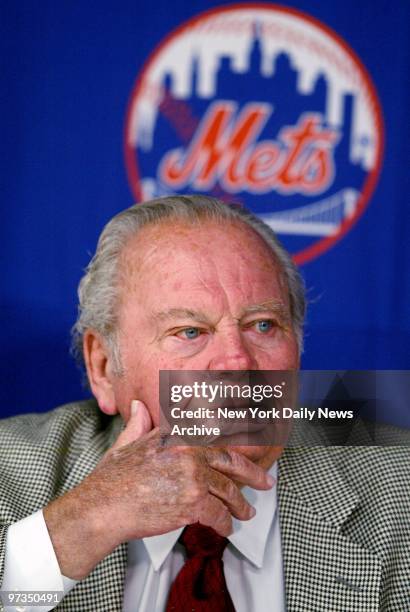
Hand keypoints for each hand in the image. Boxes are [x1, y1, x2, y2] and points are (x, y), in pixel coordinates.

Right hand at [44, 400, 272, 579]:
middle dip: (253, 474)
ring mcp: (193, 475)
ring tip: (247, 513)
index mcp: (177, 434)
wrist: (103, 507)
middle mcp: (190, 450)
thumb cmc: (113, 478)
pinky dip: (225, 524)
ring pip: (228, 491)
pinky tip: (226, 529)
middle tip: (266, 482)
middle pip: (231, 460)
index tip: (258, 437)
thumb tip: (141, 405)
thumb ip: (140, 423)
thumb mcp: (127, 443)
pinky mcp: (193, 502)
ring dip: (240, 506)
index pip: (216, 429)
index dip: (240, 433)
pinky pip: (218, 515)